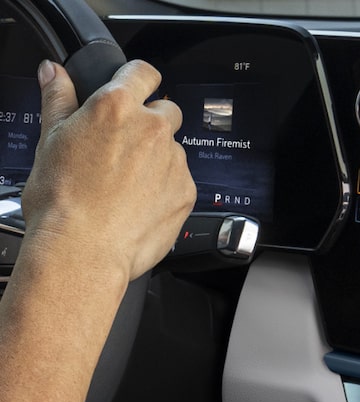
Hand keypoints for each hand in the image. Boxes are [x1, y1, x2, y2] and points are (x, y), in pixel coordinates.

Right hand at [19, 59, 195, 282]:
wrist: (83, 250)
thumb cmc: (61, 200)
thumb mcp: (50, 140)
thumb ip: (58, 100)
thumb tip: (54, 73)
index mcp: (116, 107)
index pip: (142, 71)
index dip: (138, 78)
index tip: (134, 87)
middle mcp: (152, 129)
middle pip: (165, 110)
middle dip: (149, 122)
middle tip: (122, 148)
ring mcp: (174, 160)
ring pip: (172, 149)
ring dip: (156, 159)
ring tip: (124, 184)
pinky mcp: (187, 190)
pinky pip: (180, 180)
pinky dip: (164, 187)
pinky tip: (138, 203)